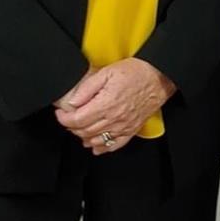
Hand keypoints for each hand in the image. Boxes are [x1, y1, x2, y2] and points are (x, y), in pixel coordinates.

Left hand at [54, 58, 174, 154]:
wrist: (158, 76)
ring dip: (84, 137)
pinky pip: (114, 145)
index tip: (60, 113)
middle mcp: (114, 119)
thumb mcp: (106, 72)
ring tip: (79, 129)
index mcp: (105, 104)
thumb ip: (87, 88)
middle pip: (84, 131)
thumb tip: (72, 102)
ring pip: (97, 140)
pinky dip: (102, 148)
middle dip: (71, 127)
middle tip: (68, 118)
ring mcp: (123, 127)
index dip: (63, 118)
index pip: (77, 120)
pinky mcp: (131, 130)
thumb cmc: (135, 72)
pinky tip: (95, 145)